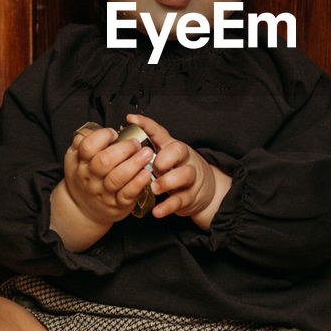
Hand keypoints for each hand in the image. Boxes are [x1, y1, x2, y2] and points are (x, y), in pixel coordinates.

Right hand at [54, 122, 154, 246]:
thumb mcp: (75, 159)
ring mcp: (104, 192)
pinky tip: (146, 174)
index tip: (114, 133)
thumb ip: (83, 141)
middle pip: (104, 161)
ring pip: (117, 178)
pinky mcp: (117, 204)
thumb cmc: (84, 178)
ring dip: (134, 164)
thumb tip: (95, 129)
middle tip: (136, 143)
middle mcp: (90, 177)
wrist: (82, 210)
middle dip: (124, 149)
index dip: (102, 136)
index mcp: (80, 162)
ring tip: (147, 153)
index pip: (87, 147)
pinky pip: (128, 194)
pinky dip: (138, 183)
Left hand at [126, 114, 230, 229]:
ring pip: (184, 175)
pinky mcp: (189, 197)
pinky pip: (180, 200)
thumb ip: (148, 150)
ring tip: (155, 187)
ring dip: (167, 181)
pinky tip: (157, 211)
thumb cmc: (178, 170)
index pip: (160, 132)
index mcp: (172, 147)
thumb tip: (123, 141)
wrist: (207, 191)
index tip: (131, 119)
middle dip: (165, 157)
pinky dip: (168, 207)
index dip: (146, 124)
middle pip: (178, 150)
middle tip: (154, 166)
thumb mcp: (166, 157)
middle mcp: (183, 159)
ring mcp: (189, 178)